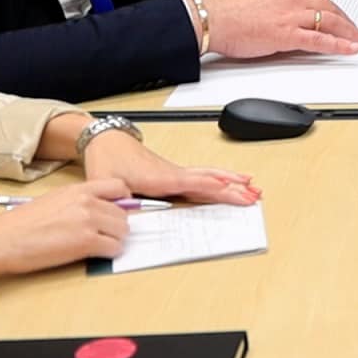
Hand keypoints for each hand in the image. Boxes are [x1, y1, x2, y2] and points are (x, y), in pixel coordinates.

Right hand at [0, 179, 133, 306]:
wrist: (3, 239)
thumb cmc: (21, 224)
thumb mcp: (54, 200)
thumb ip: (79, 202)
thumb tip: (100, 210)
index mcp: (79, 189)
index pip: (119, 187)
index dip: (123, 202)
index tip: (119, 212)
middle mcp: (87, 202)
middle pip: (123, 214)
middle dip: (118, 226)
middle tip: (106, 235)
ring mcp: (89, 221)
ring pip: (123, 232)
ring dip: (115, 240)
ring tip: (99, 245)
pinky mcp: (87, 242)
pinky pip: (114, 248)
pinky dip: (109, 253)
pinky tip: (95, 254)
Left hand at [81, 130, 260, 205]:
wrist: (106, 141)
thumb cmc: (107, 161)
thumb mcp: (104, 183)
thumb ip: (117, 200)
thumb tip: (129, 215)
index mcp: (158, 177)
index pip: (190, 182)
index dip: (209, 186)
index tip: (229, 189)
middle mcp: (172, 174)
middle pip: (208, 180)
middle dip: (232, 188)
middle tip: (253, 196)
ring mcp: (176, 173)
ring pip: (210, 176)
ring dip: (232, 182)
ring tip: (253, 189)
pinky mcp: (175, 174)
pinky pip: (204, 176)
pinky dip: (222, 179)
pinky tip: (232, 182)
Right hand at [199, 0, 357, 56]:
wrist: (216, 18)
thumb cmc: (233, 10)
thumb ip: (284, 1)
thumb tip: (295, 13)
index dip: (337, 4)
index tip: (344, 12)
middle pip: (332, 8)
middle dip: (348, 22)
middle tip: (357, 31)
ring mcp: (293, 16)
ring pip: (331, 22)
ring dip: (350, 34)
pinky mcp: (288, 35)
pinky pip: (320, 40)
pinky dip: (339, 45)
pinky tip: (350, 49)